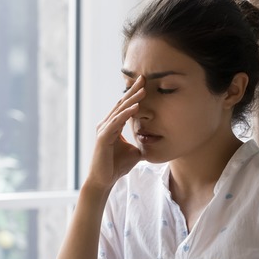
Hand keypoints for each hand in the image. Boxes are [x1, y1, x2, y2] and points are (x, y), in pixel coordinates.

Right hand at [85, 75, 145, 190]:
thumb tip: (155, 143)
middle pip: (121, 104)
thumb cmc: (117, 166)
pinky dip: (126, 114)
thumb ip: (141, 144)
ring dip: (132, 100)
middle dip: (133, 91)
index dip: (134, 95)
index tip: (145, 84)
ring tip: (143, 90)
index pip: (125, 107)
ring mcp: (104, 130)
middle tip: (143, 78)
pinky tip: (136, 107)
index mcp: (113, 126)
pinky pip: (116, 123)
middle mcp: (106, 125)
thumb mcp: (135, 152)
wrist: (104, 180)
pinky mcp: (103, 138)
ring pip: (119, 111)